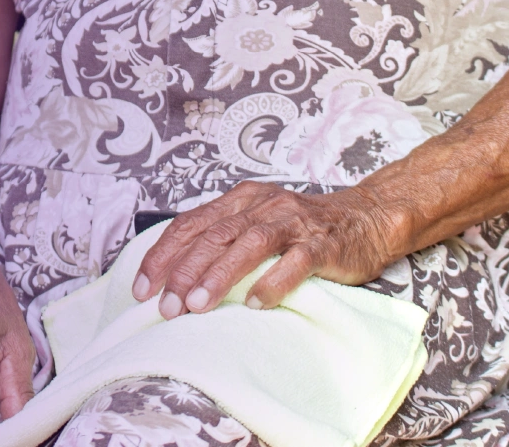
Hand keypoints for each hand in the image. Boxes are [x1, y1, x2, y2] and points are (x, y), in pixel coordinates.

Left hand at [130, 182, 404, 315]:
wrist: (366, 218)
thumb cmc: (303, 228)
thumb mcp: (256, 223)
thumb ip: (222, 239)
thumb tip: (174, 274)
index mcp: (240, 200)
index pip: (190, 224)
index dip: (162, 256)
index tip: (142, 288)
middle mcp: (263, 206)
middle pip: (214, 236)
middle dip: (184, 272)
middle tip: (166, 308)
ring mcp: (294, 223)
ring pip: (249, 244)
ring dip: (220, 276)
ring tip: (198, 305)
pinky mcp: (323, 244)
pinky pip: (296, 261)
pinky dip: (273, 282)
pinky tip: (257, 304)